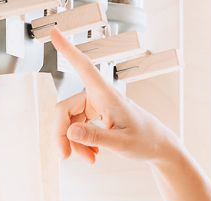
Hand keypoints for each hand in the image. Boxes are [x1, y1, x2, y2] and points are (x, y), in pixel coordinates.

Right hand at [51, 34, 176, 164]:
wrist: (158, 146)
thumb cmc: (146, 141)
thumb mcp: (121, 143)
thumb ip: (96, 137)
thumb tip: (70, 131)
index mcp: (106, 94)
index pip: (83, 67)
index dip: (67, 49)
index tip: (53, 31)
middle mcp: (98, 95)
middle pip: (65, 109)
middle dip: (62, 134)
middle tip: (65, 157)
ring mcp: (95, 105)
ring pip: (70, 122)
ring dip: (75, 143)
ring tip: (91, 159)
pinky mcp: (94, 114)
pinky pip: (77, 127)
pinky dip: (81, 143)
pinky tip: (93, 154)